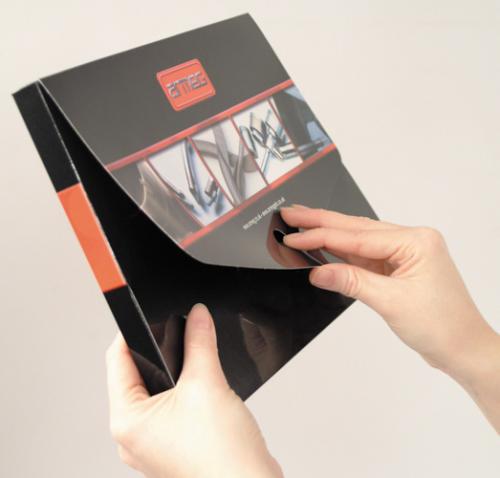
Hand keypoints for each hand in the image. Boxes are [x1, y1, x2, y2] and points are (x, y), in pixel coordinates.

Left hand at [106, 304, 282, 477]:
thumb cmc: (222, 458)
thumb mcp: (207, 385)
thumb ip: (199, 342)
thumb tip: (197, 315)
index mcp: (127, 422)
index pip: (118, 361)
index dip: (132, 333)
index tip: (148, 314)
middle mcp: (135, 436)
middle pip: (138, 375)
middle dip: (159, 351)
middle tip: (177, 332)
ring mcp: (155, 443)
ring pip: (158, 391)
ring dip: (176, 371)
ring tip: (193, 361)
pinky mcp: (175, 445)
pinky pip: (172, 407)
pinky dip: (185, 391)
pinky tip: (203, 389)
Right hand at [281, 205, 499, 431]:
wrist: (463, 349)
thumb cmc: (443, 326)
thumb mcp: (391, 302)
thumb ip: (352, 282)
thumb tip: (318, 272)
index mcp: (416, 241)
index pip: (357, 237)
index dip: (321, 235)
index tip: (294, 235)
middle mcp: (411, 240)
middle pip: (356, 229)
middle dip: (321, 222)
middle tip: (291, 214)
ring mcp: (404, 253)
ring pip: (358, 240)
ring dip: (329, 234)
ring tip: (302, 223)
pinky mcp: (397, 266)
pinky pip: (364, 255)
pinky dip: (342, 252)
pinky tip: (323, 245)